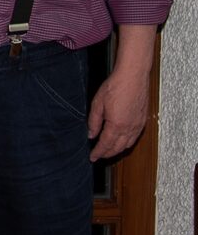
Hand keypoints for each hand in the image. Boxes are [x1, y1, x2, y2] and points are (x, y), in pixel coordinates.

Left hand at [87, 24, 155, 161]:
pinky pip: (135, 137)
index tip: (92, 158)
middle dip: (108, 154)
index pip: (106, 144)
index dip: (98, 152)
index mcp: (116, 125)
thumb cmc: (115, 87)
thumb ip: (94, 121)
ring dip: (118, 150)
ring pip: (128, 144)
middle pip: (118, 148)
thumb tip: (91, 134)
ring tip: (109, 151)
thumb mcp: (97, 103)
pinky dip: (127, 143)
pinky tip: (122, 141)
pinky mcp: (143, 120)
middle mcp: (129, 128)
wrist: (133, 76)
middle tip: (99, 156)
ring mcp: (138, 124)